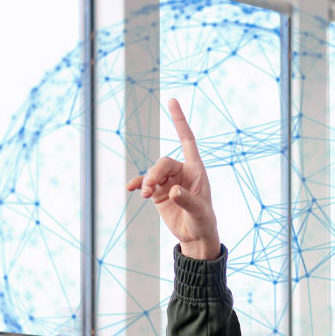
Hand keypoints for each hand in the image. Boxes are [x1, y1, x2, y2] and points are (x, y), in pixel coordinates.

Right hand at [126, 99, 219, 259]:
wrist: (194, 235)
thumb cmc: (203, 220)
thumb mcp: (198, 211)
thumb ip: (186, 199)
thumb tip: (173, 191)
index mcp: (196, 169)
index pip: (187, 139)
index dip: (179, 121)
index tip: (172, 100)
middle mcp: (181, 171)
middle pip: (163, 162)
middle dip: (155, 174)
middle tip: (150, 190)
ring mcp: (168, 181)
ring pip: (152, 173)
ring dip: (147, 182)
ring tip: (145, 195)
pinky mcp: (158, 192)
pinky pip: (145, 183)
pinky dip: (138, 184)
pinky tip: (131, 189)